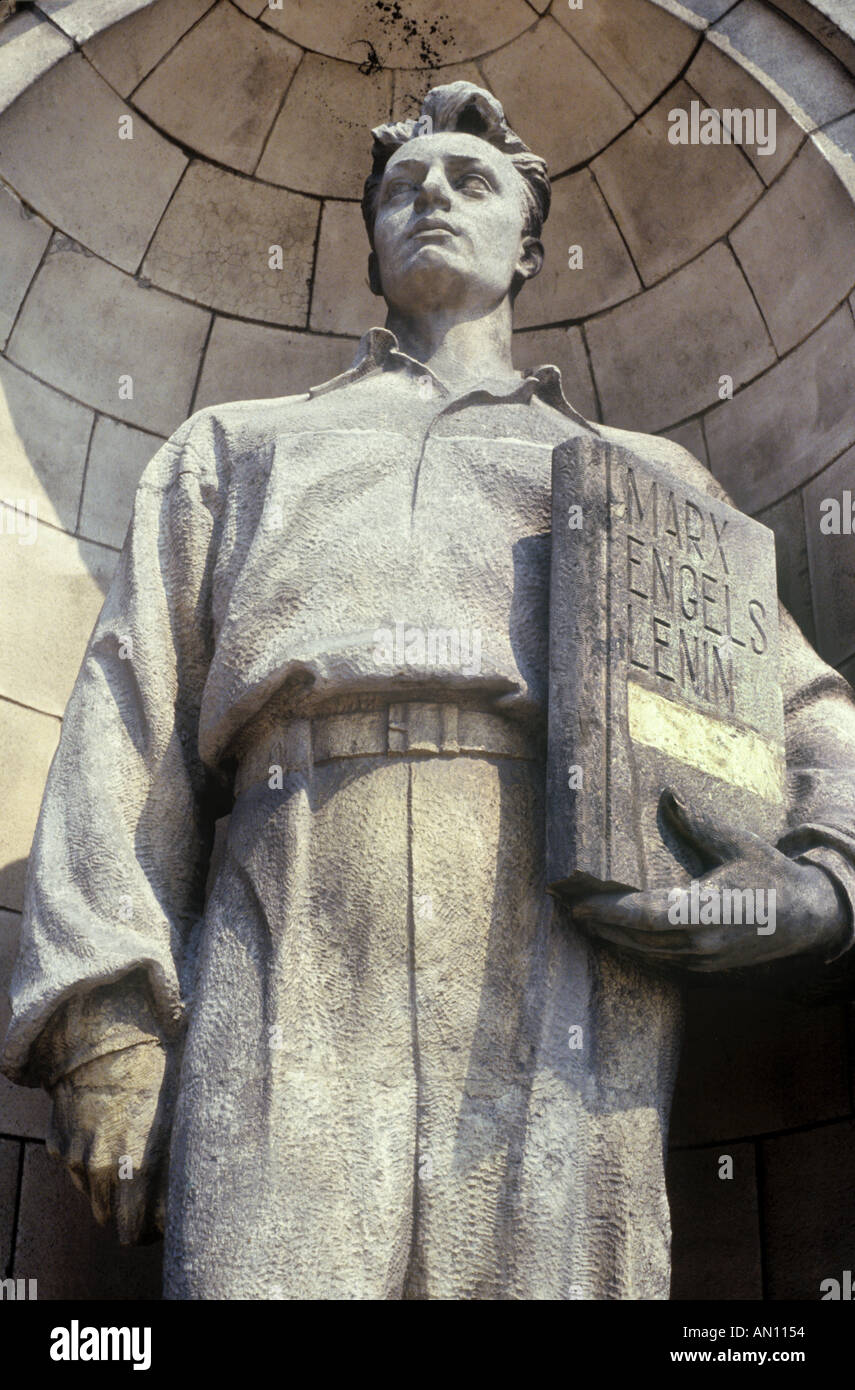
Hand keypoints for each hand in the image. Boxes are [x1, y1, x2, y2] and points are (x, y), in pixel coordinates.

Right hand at [47, 1040, 170, 1243]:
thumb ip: (186, 1152)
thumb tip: (207, 1179)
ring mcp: (75, 1157)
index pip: (133, 1230)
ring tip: (129, 1157)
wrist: (107, 1035)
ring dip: (108, 1186)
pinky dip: (88, 1159)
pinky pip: (75, 1166)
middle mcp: (101, 1168)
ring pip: (91, 1193)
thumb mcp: (183, 1109)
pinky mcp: (58, 1142)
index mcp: (135, 1165)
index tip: (161, 1220)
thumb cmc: (156, 1068)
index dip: (148, 1230)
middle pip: (108, 1218)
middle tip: (147, 1193)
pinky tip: (107, 1134)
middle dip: (127, 1211)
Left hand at [569, 792, 849, 973]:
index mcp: (709, 909)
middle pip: (638, 938)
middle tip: (565, 906)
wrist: (807, 917)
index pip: (648, 916)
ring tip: (581, 919)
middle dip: (600, 924)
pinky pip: (661, 961)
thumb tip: (669, 793)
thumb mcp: (738, 843)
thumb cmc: (770, 874)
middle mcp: (703, 940)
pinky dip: (634, 949)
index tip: (579, 903)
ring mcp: (704, 957)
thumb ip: (698, 823)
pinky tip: (614, 936)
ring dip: (612, 938)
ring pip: (646, 953)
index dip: (611, 913)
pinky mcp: (707, 965)